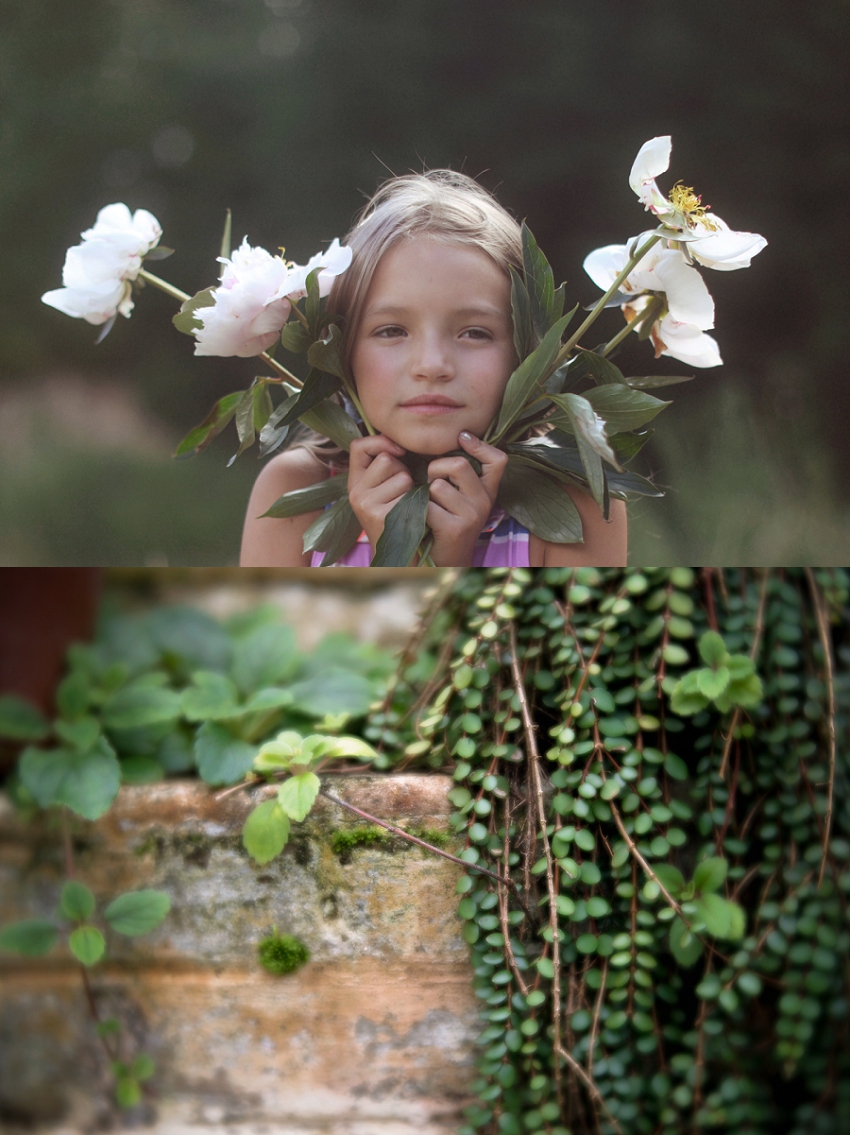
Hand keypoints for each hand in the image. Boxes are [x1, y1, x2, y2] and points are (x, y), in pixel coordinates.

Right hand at [348, 435, 412, 550]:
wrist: (401, 559)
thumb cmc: (400, 519)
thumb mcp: (386, 491)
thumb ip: (386, 467)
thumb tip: (399, 443)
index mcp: (355, 484)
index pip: (359, 446)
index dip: (380, 442)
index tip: (399, 451)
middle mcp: (355, 494)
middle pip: (387, 459)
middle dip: (402, 471)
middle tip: (403, 495)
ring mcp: (366, 505)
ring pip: (401, 475)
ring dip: (412, 488)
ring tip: (408, 507)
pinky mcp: (381, 516)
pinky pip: (409, 493)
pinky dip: (417, 502)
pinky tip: (412, 517)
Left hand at [425, 432, 507, 565]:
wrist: (446, 562)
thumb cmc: (445, 522)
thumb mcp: (459, 498)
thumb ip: (457, 474)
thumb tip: (454, 436)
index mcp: (488, 492)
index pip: (498, 460)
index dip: (481, 445)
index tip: (462, 436)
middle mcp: (484, 502)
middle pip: (458, 465)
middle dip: (436, 469)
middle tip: (431, 486)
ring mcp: (472, 516)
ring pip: (437, 485)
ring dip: (425, 495)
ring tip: (429, 508)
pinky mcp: (455, 528)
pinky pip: (426, 505)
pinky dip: (418, 511)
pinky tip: (424, 522)